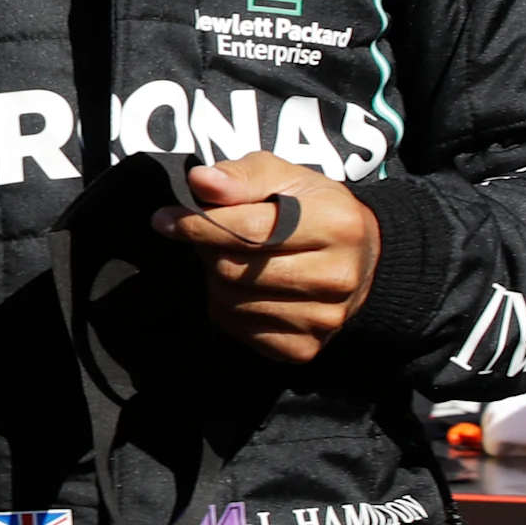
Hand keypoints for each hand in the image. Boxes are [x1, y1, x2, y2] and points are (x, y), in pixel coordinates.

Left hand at [151, 153, 382, 364]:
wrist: (360, 260)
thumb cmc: (311, 209)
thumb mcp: (283, 176)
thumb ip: (242, 176)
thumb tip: (201, 181)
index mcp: (335, 225)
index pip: (249, 230)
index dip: (198, 224)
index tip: (164, 219)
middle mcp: (336, 277)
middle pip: (233, 270)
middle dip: (209, 250)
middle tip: (212, 237)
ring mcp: (323, 319)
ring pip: (230, 302)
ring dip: (216, 279)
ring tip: (235, 260)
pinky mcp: (304, 348)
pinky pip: (238, 329)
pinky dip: (229, 308)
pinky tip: (247, 290)